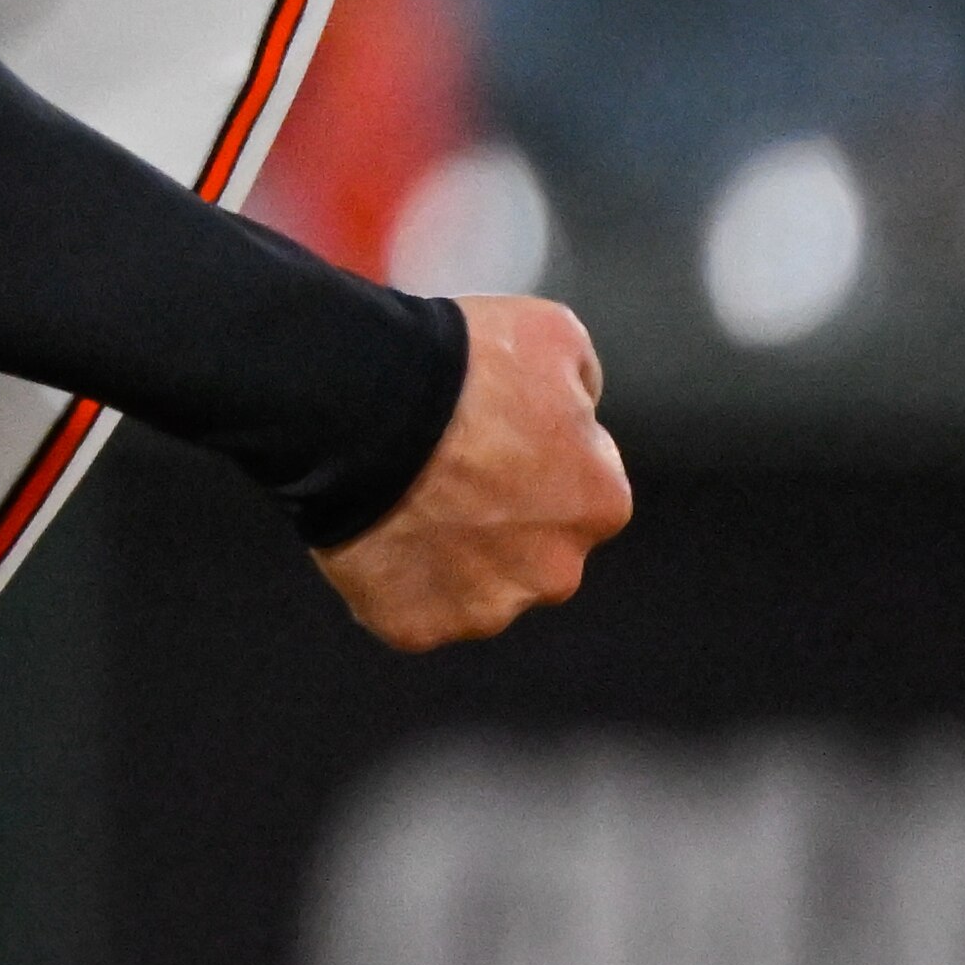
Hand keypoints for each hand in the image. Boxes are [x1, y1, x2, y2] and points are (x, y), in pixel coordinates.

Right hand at [310, 297, 631, 652]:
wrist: (364, 407)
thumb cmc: (461, 364)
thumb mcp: (555, 336)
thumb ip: (584, 386)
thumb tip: (580, 413)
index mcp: (600, 504)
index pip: (578, 487)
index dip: (532, 454)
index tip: (489, 432)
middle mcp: (556, 572)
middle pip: (531, 549)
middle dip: (499, 516)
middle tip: (445, 465)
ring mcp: (486, 609)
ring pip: (475, 584)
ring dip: (450, 551)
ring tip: (404, 494)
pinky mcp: (420, 627)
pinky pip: (413, 607)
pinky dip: (396, 578)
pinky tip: (376, 529)